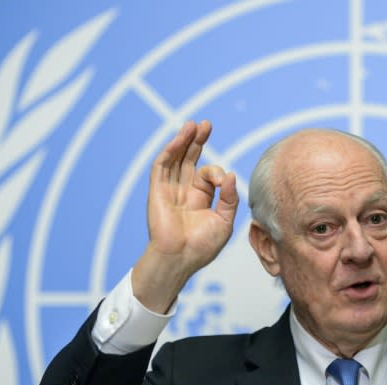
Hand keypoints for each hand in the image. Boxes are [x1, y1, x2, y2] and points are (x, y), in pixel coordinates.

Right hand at [132, 120, 238, 311]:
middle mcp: (183, 191)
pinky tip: (179, 140)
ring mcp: (169, 190)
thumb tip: (230, 174)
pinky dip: (170, 152)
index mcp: (199, 198)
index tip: (223, 180)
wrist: (181, 258)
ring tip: (193, 124)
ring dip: (183, 140)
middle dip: (198, 141)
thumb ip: (228, 197)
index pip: (207, 175)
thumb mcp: (224, 220)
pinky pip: (162, 166)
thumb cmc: (202, 246)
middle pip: (189, 159)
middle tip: (206, 124)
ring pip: (175, 159)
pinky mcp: (157, 191)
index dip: (216, 172)